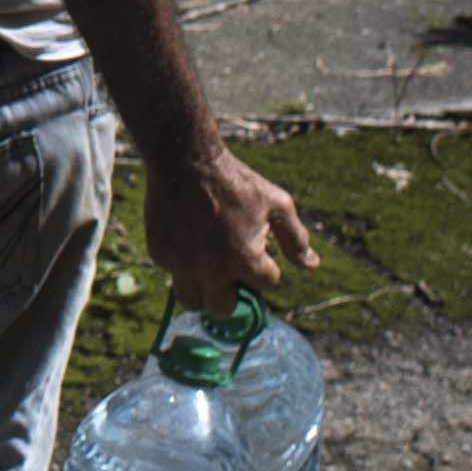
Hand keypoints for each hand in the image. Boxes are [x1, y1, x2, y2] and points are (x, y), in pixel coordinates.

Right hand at [155, 148, 320, 315]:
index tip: (255, 247)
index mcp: (246, 261)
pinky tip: (187, 238)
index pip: (266, 285)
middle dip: (231, 294)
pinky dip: (182, 264)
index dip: (264, 267)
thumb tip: (312, 265)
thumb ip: (296, 238)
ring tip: (206, 268)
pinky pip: (173, 273)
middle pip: (223, 310)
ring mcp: (183, 265)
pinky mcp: (160, 254)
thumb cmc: (235, 181)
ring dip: (202, 291)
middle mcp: (213, 271)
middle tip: (229, 270)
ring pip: (192, 302)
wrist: (184, 160)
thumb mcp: (276, 203)